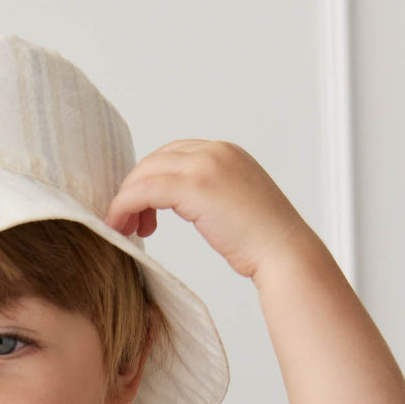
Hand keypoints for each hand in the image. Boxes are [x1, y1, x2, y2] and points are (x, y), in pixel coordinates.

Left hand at [103, 139, 316, 281]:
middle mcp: (215, 151)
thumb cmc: (263, 242)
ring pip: (145, 173)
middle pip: (155, 160)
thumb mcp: (234, 206)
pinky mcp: (195, 186)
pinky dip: (125, 207)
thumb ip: (209, 195)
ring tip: (125, 230)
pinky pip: (144, 190)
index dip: (151, 180)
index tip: (144, 212)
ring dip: (126, 201)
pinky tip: (121, 228)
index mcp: (226, 153)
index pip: (173, 155)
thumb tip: (184, 203)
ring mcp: (206, 165)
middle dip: (135, 190)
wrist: (283, 252)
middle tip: (130, 224)